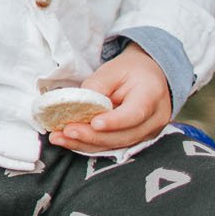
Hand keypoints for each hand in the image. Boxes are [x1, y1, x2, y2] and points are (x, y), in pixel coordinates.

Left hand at [50, 45, 171, 152]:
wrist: (148, 76)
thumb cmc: (131, 71)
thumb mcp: (113, 70)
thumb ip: (97, 86)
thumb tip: (79, 104)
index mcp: (151, 96)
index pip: (134, 114)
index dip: (114, 122)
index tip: (94, 123)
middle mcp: (154, 120)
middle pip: (123, 135)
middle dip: (92, 136)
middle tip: (67, 131)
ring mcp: (147, 133)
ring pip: (116, 145)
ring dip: (85, 144)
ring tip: (60, 138)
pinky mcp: (136, 139)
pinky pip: (112, 146)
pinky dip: (90, 145)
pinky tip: (70, 141)